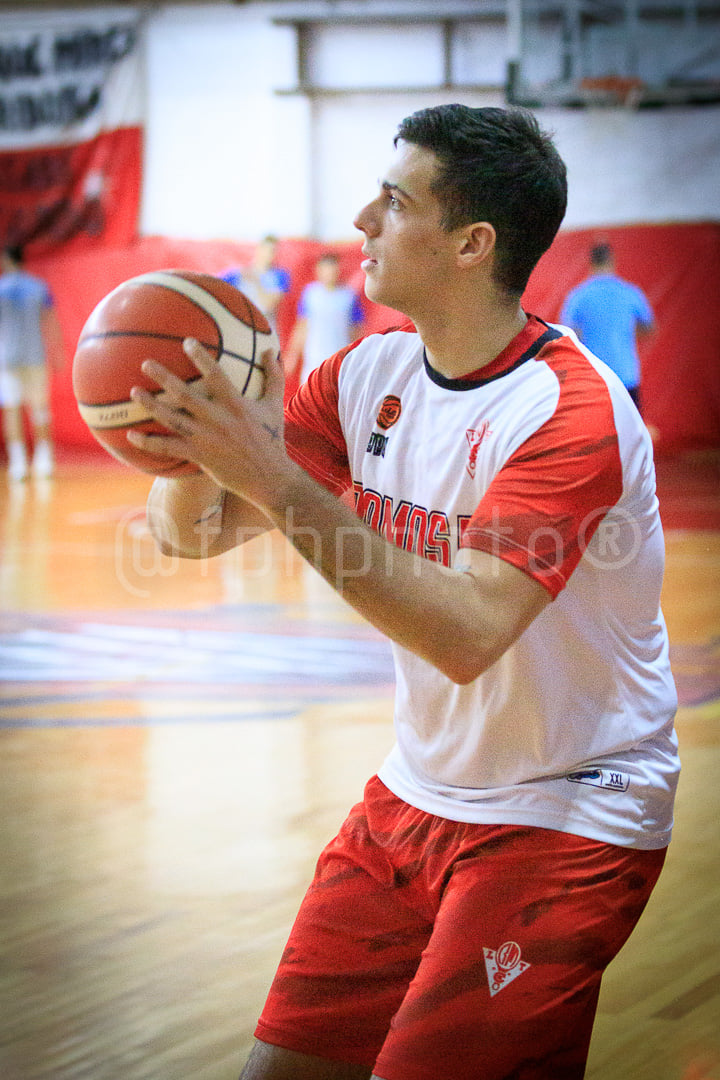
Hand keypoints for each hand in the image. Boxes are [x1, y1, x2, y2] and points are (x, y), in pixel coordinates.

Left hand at [127, 338, 287, 508]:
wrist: (268, 477)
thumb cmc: (271, 438)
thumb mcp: (275, 405)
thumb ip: (273, 376)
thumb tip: (269, 348)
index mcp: (236, 405)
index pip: (216, 376)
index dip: (201, 358)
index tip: (187, 342)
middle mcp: (218, 420)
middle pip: (185, 395)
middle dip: (164, 378)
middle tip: (146, 363)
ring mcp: (206, 439)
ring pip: (173, 420)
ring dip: (151, 406)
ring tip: (134, 392)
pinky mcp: (198, 456)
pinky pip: (168, 449)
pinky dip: (148, 443)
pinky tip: (131, 435)